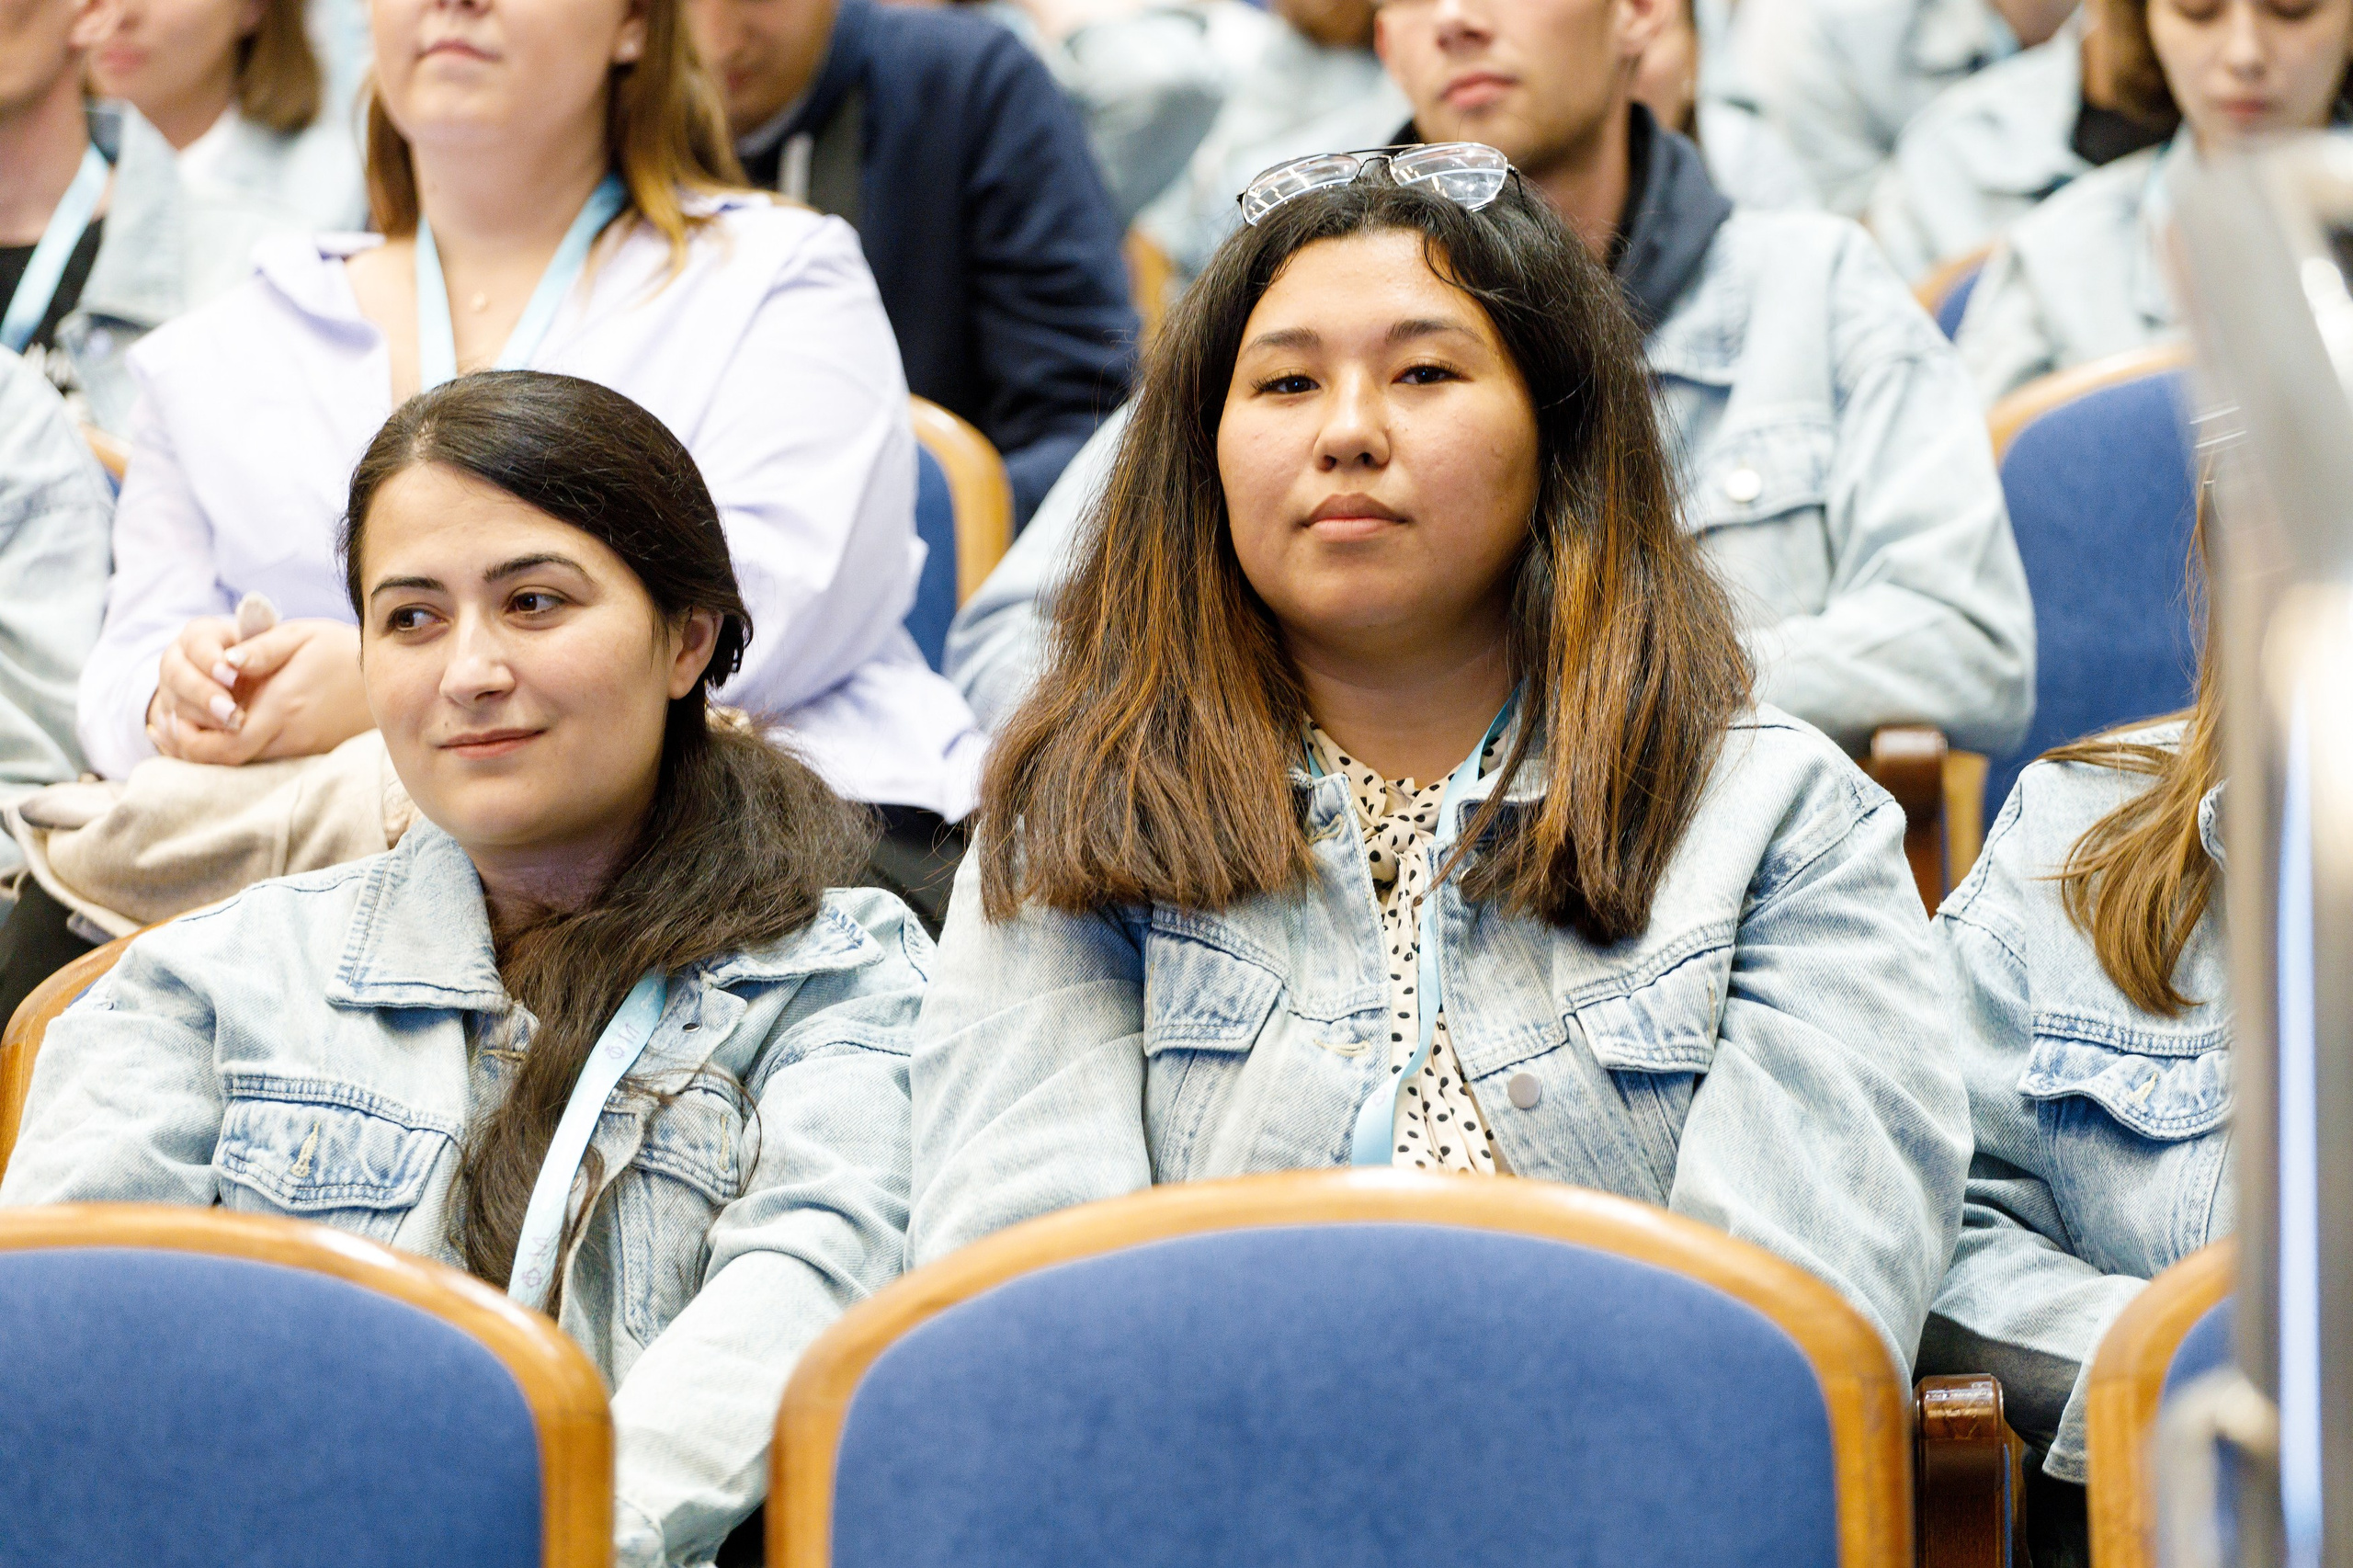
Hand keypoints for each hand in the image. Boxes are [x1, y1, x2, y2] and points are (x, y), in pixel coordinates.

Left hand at [147, 619, 370, 764]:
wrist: (393, 676)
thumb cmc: (343, 650)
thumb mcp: (301, 635)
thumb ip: (260, 648)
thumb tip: (225, 660)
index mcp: (283, 707)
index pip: (226, 744)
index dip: (191, 740)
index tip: (174, 717)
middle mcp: (289, 735)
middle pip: (227, 762)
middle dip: (190, 748)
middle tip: (170, 725)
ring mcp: (299, 747)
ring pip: (240, 764)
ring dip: (206, 749)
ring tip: (181, 726)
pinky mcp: (305, 750)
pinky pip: (257, 758)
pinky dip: (228, 749)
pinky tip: (213, 730)